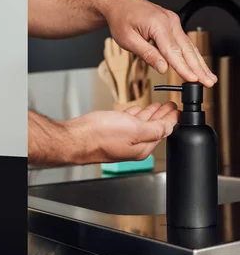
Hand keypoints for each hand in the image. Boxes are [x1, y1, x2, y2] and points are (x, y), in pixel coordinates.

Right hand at [63, 101, 178, 163]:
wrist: (74, 138)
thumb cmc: (99, 136)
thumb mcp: (134, 130)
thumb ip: (155, 129)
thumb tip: (169, 126)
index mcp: (141, 148)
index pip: (164, 131)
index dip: (173, 118)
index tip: (179, 110)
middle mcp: (132, 146)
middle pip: (154, 128)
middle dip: (164, 116)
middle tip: (172, 106)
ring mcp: (121, 140)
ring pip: (141, 125)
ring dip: (151, 114)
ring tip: (159, 106)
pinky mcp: (109, 133)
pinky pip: (128, 123)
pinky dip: (135, 115)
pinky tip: (137, 111)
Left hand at [98, 0, 216, 85]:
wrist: (120, 4)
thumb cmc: (121, 20)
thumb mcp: (129, 40)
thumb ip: (147, 54)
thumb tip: (163, 68)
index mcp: (159, 24)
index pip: (173, 51)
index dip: (184, 67)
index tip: (192, 79)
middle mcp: (170, 22)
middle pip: (187, 49)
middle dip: (199, 67)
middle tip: (209, 82)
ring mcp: (173, 22)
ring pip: (189, 46)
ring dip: (200, 63)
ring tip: (209, 77)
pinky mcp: (172, 24)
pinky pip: (184, 42)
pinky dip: (192, 54)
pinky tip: (198, 65)